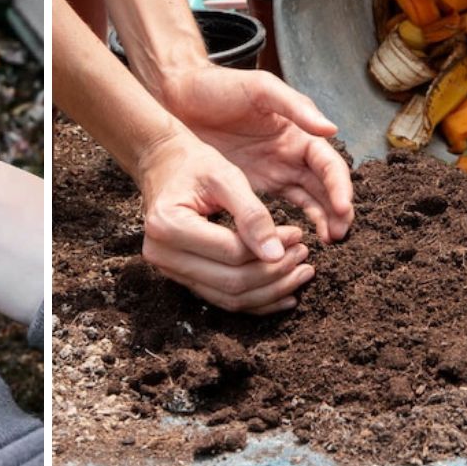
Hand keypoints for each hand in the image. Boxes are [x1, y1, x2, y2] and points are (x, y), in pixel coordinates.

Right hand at [136, 130, 314, 313]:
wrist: (163, 166)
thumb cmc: (194, 165)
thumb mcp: (225, 176)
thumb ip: (251, 214)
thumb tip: (277, 254)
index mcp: (168, 225)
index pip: (231, 252)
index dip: (271, 248)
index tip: (299, 235)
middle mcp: (162, 254)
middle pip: (231, 282)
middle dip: (275, 274)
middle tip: (304, 256)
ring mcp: (169, 269)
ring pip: (229, 298)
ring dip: (270, 291)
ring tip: (301, 273)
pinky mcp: (182, 277)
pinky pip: (222, 298)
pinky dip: (255, 300)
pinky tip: (284, 294)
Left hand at [158, 67, 353, 242]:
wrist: (178, 96)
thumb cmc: (219, 86)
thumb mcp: (260, 89)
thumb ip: (295, 107)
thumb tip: (331, 129)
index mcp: (299, 132)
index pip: (329, 164)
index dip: (339, 185)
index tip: (343, 208)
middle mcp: (291, 154)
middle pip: (325, 187)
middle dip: (337, 210)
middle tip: (339, 235)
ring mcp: (273, 171)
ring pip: (308, 200)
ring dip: (321, 220)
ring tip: (328, 242)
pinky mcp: (252, 185)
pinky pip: (280, 208)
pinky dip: (292, 223)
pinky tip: (296, 240)